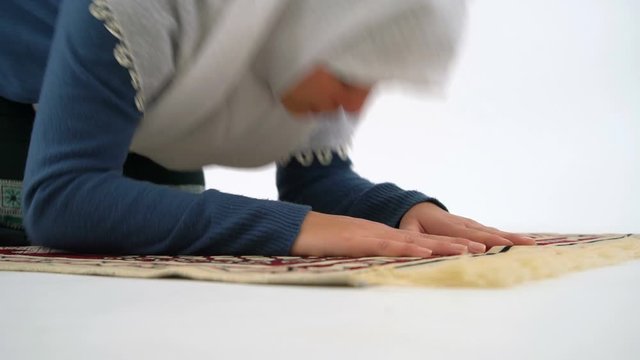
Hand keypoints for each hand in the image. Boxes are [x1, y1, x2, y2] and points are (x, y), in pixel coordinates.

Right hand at [291, 211, 487, 256]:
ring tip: (469, 250)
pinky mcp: (358, 241)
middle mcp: (383, 232)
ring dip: (443, 246)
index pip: (420, 241)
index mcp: (384, 235)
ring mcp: (372, 234)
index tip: (473, 249)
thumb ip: (372, 252)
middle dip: (456, 243)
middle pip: (425, 239)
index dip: (447, 244)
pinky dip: (408, 249)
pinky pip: (387, 246)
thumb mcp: (354, 248)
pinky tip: (426, 252)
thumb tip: (390, 262)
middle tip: (486, 247)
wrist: (298, 227)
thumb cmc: (323, 240)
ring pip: (413, 241)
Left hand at [399, 202, 535, 249]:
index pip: (468, 235)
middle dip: (507, 239)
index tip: (496, 245)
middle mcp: (464, 225)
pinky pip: (495, 233)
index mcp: (449, 227)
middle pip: (488, 233)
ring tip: (533, 244)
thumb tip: (417, 247)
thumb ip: (413, 239)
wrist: (418, 209)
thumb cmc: (412, 223)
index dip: (482, 241)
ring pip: (495, 232)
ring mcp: (472, 226)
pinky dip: (510, 238)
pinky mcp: (476, 228)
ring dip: (513, 238)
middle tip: (527, 245)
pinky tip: (525, 244)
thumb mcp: (409, 230)